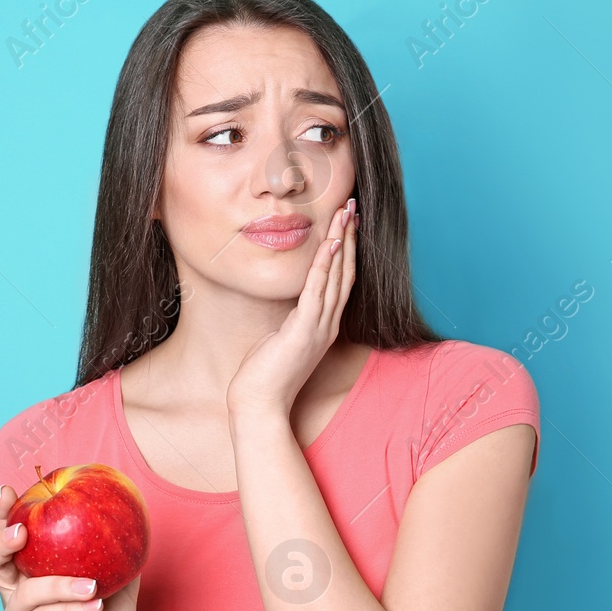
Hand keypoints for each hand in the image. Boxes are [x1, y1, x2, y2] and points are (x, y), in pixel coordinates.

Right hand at [0, 484, 139, 610]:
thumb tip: (131, 516)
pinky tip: (94, 607)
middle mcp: (18, 592)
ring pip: (24, 592)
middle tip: (22, 530)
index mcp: (34, 571)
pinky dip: (70, 609)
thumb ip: (118, 554)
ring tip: (91, 585)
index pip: (11, 536)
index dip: (3, 513)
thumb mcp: (118, 585)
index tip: (9, 489)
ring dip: (58, 584)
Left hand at [226, 197, 357, 416]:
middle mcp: (327, 324)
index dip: (346, 249)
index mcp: (323, 325)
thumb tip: (286, 297)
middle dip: (349, 236)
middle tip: (352, 206)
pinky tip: (329, 243)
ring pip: (337, 277)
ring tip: (344, 213)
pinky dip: (325, 266)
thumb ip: (289, 316)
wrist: (259, 404)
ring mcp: (319, 328)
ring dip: (341, 242)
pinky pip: (317, 292)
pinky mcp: (304, 332)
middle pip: (345, 272)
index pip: (341, 279)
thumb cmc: (263, 373)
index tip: (346, 222)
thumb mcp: (279, 336)